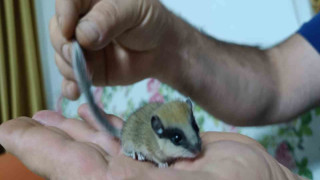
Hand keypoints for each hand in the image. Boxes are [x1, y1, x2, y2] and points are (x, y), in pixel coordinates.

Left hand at [0, 105, 303, 178]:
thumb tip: (71, 174)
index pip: (73, 171)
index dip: (40, 150)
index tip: (10, 132)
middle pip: (78, 159)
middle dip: (46, 140)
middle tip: (18, 125)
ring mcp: (147, 171)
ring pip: (100, 146)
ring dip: (71, 131)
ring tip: (45, 116)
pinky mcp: (164, 157)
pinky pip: (128, 139)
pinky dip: (106, 127)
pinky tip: (89, 117)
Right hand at [50, 0, 180, 99]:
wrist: (161, 49)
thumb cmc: (149, 21)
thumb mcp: (134, 10)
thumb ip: (110, 18)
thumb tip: (83, 35)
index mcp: (90, 2)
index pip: (66, 3)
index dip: (63, 15)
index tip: (69, 30)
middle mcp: (80, 24)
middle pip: (58, 32)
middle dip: (63, 45)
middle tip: (76, 55)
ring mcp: (83, 48)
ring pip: (61, 56)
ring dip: (68, 67)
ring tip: (87, 73)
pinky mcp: (88, 69)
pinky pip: (71, 78)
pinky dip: (70, 85)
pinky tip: (75, 91)